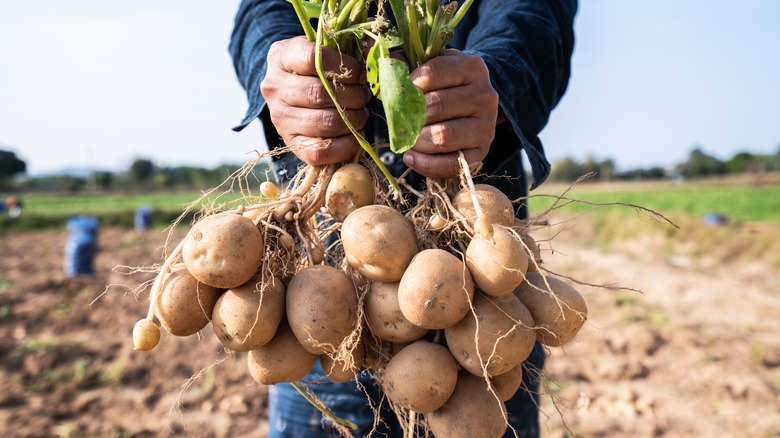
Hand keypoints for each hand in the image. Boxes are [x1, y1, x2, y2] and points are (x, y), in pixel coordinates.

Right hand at [261, 36, 370, 165]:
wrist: (291, 91)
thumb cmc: (315, 68)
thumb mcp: (323, 49)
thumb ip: (347, 49)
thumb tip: (376, 57)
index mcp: (282, 56)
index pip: (314, 58)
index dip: (345, 67)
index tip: (360, 74)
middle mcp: (275, 87)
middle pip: (321, 93)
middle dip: (354, 96)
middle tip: (364, 96)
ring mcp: (280, 118)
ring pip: (325, 123)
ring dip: (353, 120)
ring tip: (361, 114)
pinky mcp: (291, 143)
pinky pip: (320, 151)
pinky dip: (345, 146)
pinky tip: (355, 135)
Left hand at [402, 50, 498, 177]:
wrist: (474, 108)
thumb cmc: (446, 86)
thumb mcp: (433, 68)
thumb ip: (409, 64)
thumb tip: (388, 65)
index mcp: (471, 67)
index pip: (433, 72)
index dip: (409, 83)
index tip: (398, 92)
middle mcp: (484, 95)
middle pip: (435, 106)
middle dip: (408, 116)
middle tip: (396, 121)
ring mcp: (486, 125)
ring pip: (442, 136)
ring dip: (416, 140)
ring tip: (407, 138)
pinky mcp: (482, 151)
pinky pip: (451, 163)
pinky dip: (426, 163)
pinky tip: (410, 157)